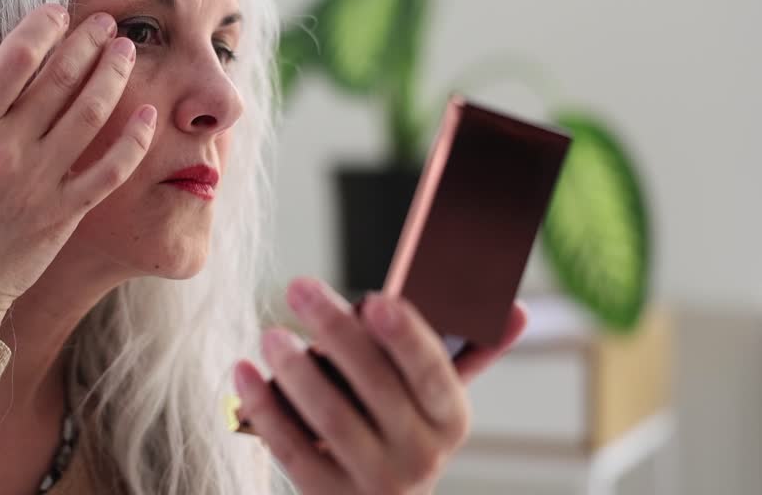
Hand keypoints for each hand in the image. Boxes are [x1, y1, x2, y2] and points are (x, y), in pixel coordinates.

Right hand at [0, 3, 156, 333]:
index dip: (42, 27)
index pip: (15, 59)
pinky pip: (108, 170)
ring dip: (113, 75)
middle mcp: (5, 149)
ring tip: (127, 51)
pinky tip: (149, 113)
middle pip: (59, 78)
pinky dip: (133, 139)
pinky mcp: (64, 213)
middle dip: (87, 41)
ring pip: (89, 114)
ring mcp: (38, 182)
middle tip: (107, 21)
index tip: (57, 13)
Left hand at [233, 278, 526, 493]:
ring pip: (330, 418)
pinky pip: (292, 449)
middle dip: (335, 331)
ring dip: (296, 370)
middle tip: (300, 287)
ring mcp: (373, 481)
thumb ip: (467, 352)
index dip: (407, 337)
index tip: (378, 299)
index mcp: (450, 420)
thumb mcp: (435, 400)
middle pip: (373, 386)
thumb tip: (517, 309)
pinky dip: (265, 408)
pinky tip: (244, 372)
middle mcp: (420, 455)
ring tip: (273, 333)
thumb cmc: (403, 429)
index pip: (433, 374)